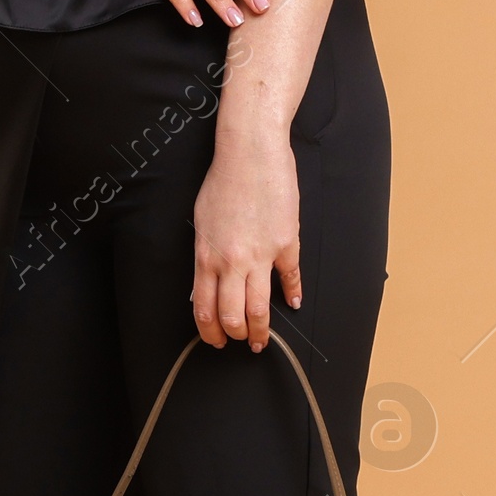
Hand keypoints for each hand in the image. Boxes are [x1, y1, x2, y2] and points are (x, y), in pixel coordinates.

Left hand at [192, 136, 301, 348]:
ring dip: (261, 330)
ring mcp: (261, 254)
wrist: (251, 152)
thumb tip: (209, 283)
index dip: (210, 331)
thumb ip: (206, 255)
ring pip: (260, 307)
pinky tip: (293, 304)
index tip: (215, 341)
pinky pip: (289, 277)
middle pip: (233, 315)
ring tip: (262, 339)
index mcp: (206, 257)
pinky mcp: (286, 242)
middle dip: (236, 336)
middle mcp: (232, 261)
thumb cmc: (223, 180)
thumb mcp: (202, 222)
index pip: (205, 308)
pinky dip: (292, 294)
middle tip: (241, 343)